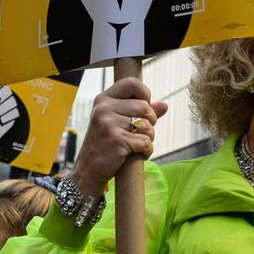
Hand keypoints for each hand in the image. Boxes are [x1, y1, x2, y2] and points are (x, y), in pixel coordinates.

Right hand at [71, 78, 168, 197]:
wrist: (89, 170)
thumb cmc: (106, 143)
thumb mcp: (119, 122)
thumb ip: (142, 112)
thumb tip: (165, 105)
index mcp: (103, 99)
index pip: (131, 83)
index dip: (145, 94)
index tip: (144, 109)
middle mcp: (104, 108)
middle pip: (145, 107)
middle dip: (151, 122)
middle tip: (141, 133)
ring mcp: (108, 124)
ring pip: (148, 125)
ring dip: (149, 137)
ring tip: (137, 144)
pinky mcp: (116, 140)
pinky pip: (145, 141)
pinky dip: (147, 150)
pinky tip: (139, 154)